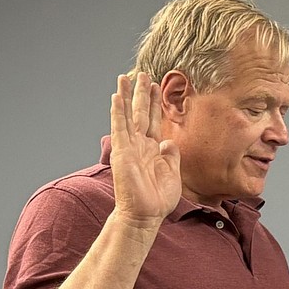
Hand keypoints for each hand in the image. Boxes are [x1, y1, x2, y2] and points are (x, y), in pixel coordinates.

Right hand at [109, 73, 181, 228]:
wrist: (145, 215)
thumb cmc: (158, 199)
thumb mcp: (172, 174)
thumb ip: (171, 156)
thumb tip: (168, 141)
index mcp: (153, 150)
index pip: (153, 121)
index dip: (155, 104)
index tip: (157, 86)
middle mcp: (140, 145)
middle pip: (140, 113)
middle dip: (142, 93)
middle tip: (143, 73)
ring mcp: (129, 146)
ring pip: (127, 115)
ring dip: (126, 95)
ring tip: (126, 76)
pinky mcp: (122, 151)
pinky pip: (119, 127)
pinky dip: (118, 111)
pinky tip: (116, 96)